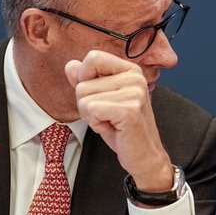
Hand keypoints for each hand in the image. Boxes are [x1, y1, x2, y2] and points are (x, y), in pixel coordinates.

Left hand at [65, 50, 172, 191]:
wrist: (144, 157)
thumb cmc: (123, 130)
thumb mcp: (101, 101)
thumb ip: (86, 82)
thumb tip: (70, 65)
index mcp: (130, 70)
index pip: (93, 57)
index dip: (85, 79)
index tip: (101, 97)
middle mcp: (134, 77)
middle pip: (83, 82)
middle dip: (87, 105)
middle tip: (108, 117)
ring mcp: (134, 92)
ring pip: (84, 97)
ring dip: (91, 117)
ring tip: (111, 123)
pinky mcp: (129, 109)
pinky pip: (91, 109)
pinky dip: (96, 124)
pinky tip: (113, 129)